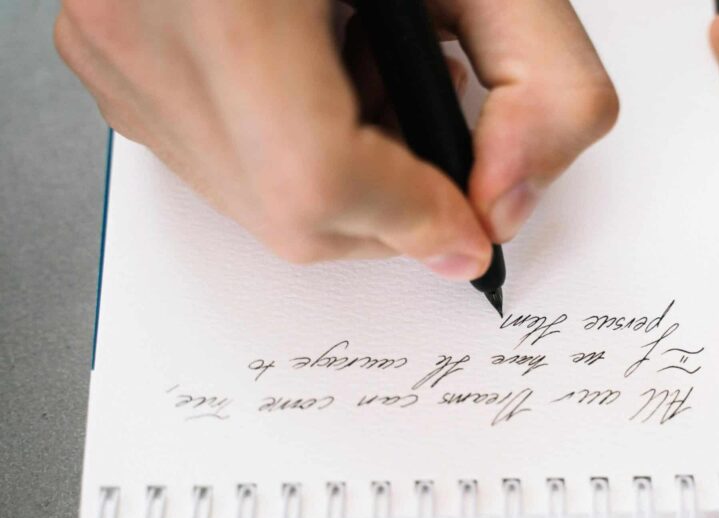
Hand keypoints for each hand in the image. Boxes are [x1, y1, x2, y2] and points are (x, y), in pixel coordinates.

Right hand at [54, 0, 617, 276]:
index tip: (467, 221)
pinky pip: (213, 159)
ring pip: (250, 200)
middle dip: (387, 207)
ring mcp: (113, 51)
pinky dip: (286, 149)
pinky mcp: (108, 58)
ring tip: (370, 84)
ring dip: (339, 180)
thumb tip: (507, 204)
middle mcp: (139, 26)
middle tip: (430, 144)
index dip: (414, 218)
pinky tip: (317, 77)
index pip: (319, 180)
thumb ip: (540, 79)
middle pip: (288, 214)